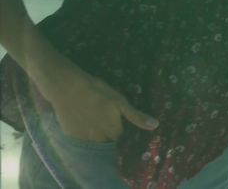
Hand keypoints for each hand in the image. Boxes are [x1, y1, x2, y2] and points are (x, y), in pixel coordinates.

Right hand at [42, 63, 157, 142]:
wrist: (67, 88)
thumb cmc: (97, 92)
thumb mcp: (120, 102)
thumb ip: (136, 116)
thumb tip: (155, 126)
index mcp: (114, 130)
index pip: (121, 139)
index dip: (122, 132)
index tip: (122, 127)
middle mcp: (99, 138)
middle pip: (108, 143)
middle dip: (110, 137)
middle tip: (108, 124)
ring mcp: (84, 138)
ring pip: (95, 143)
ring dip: (98, 138)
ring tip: (96, 123)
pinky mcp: (71, 135)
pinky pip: (81, 141)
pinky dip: (84, 136)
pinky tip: (85, 123)